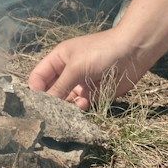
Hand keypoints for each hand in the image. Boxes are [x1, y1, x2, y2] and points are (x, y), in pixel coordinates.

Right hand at [27, 25, 141, 109]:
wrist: (132, 53)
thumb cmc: (100, 53)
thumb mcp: (76, 67)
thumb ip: (59, 87)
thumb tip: (43, 105)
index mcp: (58, 60)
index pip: (38, 77)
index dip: (35, 90)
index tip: (37, 105)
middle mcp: (67, 72)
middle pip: (51, 91)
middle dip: (50, 102)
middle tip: (50, 115)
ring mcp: (80, 84)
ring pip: (65, 101)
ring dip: (65, 107)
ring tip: (69, 110)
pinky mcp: (93, 94)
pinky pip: (80, 105)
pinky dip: (79, 108)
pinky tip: (84, 104)